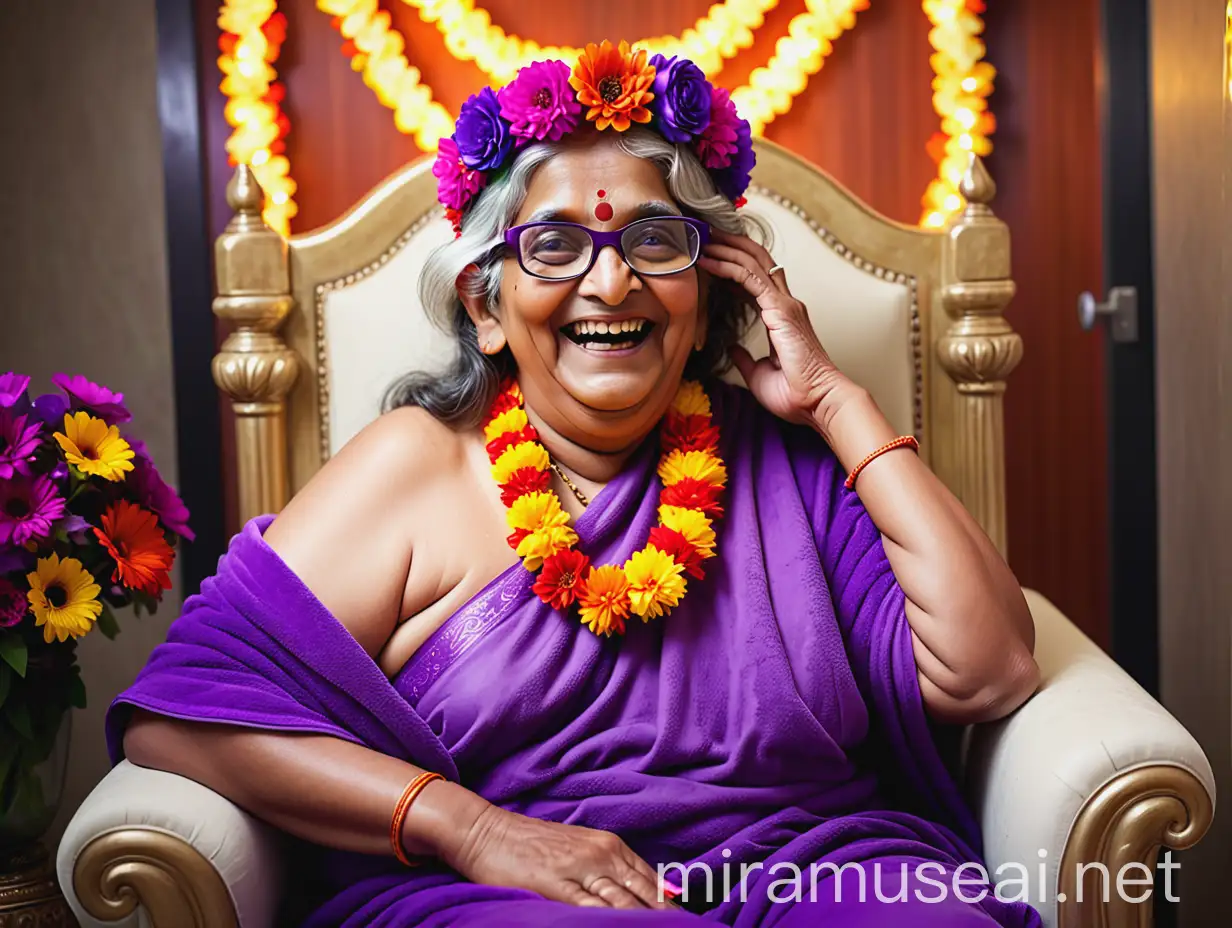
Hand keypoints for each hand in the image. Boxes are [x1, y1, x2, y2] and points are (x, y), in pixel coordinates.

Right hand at [444, 804, 673, 909]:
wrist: (487, 831)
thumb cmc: (532, 844)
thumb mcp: (578, 849)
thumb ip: (608, 869)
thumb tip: (639, 893)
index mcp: (610, 846)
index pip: (651, 882)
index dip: (670, 907)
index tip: (690, 925)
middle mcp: (601, 854)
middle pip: (643, 894)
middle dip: (665, 918)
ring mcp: (580, 869)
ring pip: (622, 903)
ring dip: (644, 920)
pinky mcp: (556, 884)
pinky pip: (590, 908)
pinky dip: (609, 920)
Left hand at [698, 230, 855, 426]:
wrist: (817, 401)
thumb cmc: (795, 394)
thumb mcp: (758, 373)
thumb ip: (745, 357)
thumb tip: (733, 349)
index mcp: (783, 317)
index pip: (757, 281)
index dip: (735, 267)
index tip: (712, 260)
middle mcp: (786, 304)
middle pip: (758, 262)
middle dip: (732, 245)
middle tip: (707, 234)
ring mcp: (784, 304)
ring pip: (753, 262)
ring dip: (726, 248)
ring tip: (703, 239)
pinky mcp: (779, 309)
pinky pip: (749, 277)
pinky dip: (727, 265)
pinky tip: (708, 261)